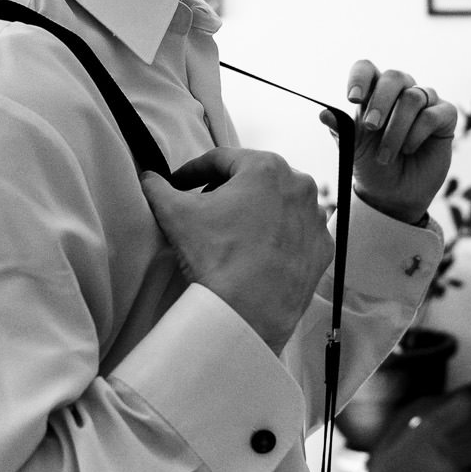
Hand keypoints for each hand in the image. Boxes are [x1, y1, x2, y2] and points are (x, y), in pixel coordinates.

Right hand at [141, 148, 333, 353]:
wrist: (248, 312)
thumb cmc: (216, 257)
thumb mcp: (174, 214)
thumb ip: (157, 187)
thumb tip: (148, 178)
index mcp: (266, 167)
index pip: (221, 160)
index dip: (192, 171)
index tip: (178, 184)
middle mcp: (299, 186)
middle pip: (253, 180)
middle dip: (226, 191)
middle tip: (203, 208)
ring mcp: (315, 219)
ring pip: (278, 205)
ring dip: (255, 212)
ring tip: (231, 232)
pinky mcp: (322, 249)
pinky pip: (296, 234)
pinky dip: (278, 238)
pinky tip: (257, 252)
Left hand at [344, 63, 456, 224]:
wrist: (394, 194)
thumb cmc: (371, 164)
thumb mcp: (352, 148)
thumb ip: (341, 128)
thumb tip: (324, 113)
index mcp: (374, 92)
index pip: (367, 69)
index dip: (360, 77)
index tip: (353, 98)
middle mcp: (401, 91)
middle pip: (394, 77)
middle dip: (380, 101)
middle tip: (370, 127)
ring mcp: (425, 102)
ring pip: (413, 98)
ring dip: (396, 129)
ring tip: (386, 155)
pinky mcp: (445, 116)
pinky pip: (432, 114)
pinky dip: (417, 134)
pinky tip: (409, 150)